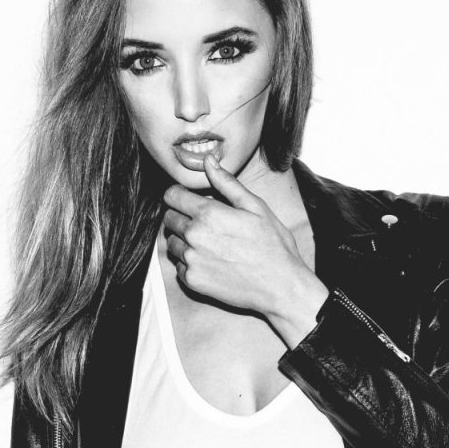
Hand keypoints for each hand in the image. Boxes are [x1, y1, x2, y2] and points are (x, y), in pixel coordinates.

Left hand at [162, 152, 328, 345]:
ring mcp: (191, 260)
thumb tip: (208, 160)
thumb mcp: (255, 206)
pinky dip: (189, 263)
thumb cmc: (273, 245)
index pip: (172, 196)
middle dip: (181, 217)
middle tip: (204, 224)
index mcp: (208, 214)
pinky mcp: (192, 281)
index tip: (188, 200)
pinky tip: (210, 262)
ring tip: (208, 245)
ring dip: (183, 241)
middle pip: (169, 219)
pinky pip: (178, 266)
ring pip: (171, 243)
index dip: (179, 195)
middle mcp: (194, 236)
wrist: (279, 286)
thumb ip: (227, 183)